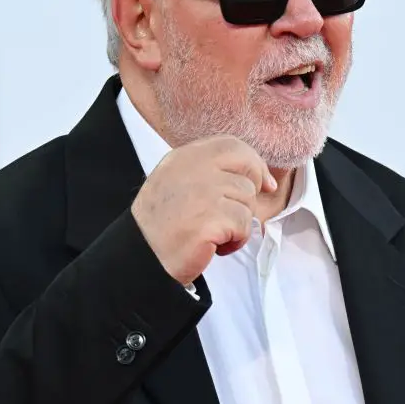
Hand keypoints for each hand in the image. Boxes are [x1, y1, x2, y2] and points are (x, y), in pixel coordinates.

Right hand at [130, 135, 276, 284]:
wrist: (140, 259)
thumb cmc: (162, 228)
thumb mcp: (176, 184)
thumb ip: (209, 172)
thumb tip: (261, 177)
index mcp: (183, 157)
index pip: (231, 145)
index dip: (253, 162)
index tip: (264, 183)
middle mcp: (193, 168)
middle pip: (246, 168)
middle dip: (252, 192)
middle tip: (236, 213)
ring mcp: (203, 191)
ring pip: (248, 199)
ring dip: (238, 223)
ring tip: (214, 234)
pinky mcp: (211, 217)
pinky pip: (244, 224)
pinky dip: (235, 240)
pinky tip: (214, 246)